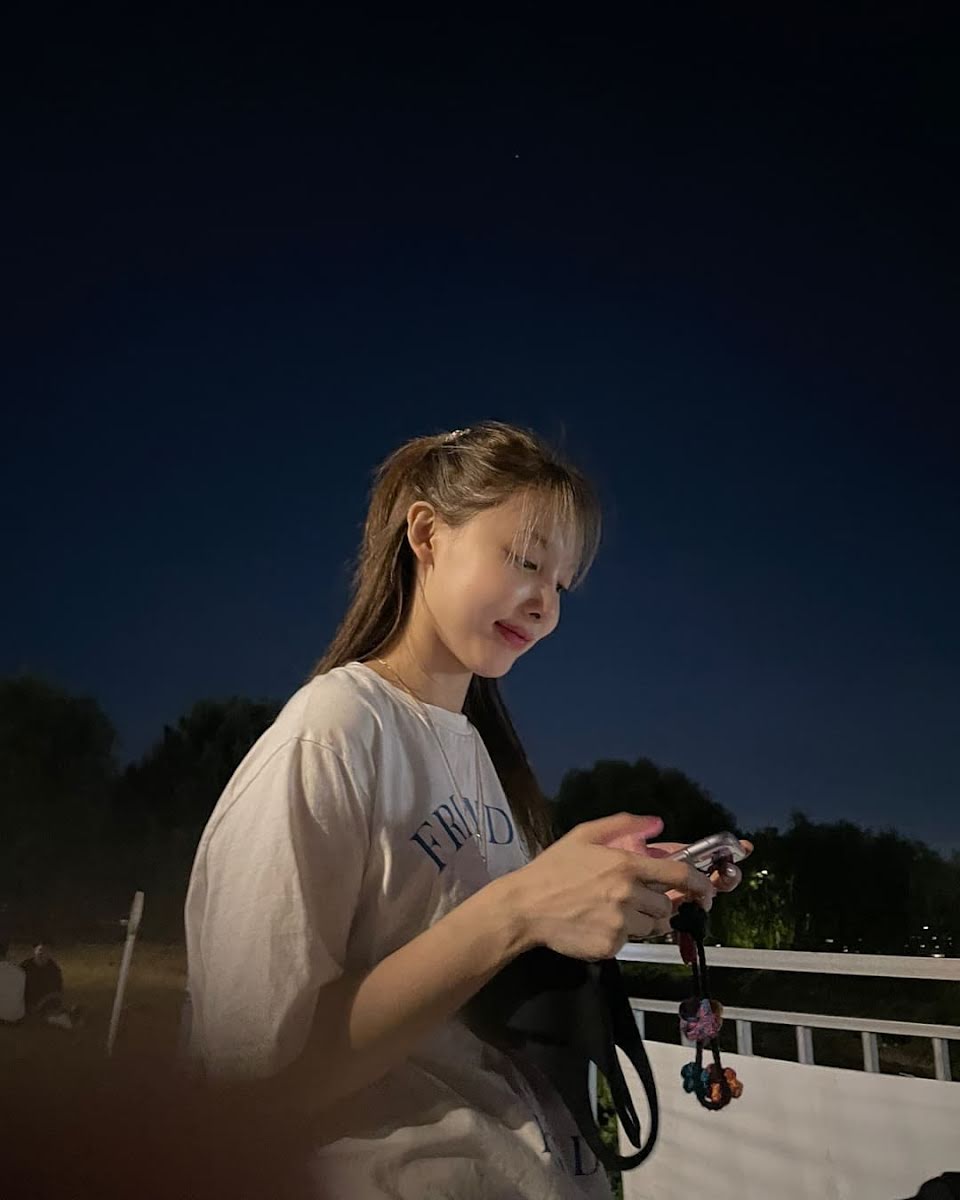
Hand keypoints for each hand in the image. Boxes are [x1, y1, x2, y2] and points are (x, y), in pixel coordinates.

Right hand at [512, 812, 715, 960]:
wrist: (525, 906)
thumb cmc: (553, 868)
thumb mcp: (585, 835)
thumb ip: (623, 825)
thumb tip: (657, 823)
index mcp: (625, 865)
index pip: (679, 876)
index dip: (700, 884)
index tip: (706, 891)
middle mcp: (627, 894)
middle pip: (667, 905)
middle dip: (659, 902)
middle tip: (637, 897)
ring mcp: (619, 923)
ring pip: (653, 927)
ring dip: (644, 920)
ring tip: (616, 910)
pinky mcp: (610, 946)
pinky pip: (631, 942)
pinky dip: (622, 935)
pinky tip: (599, 923)